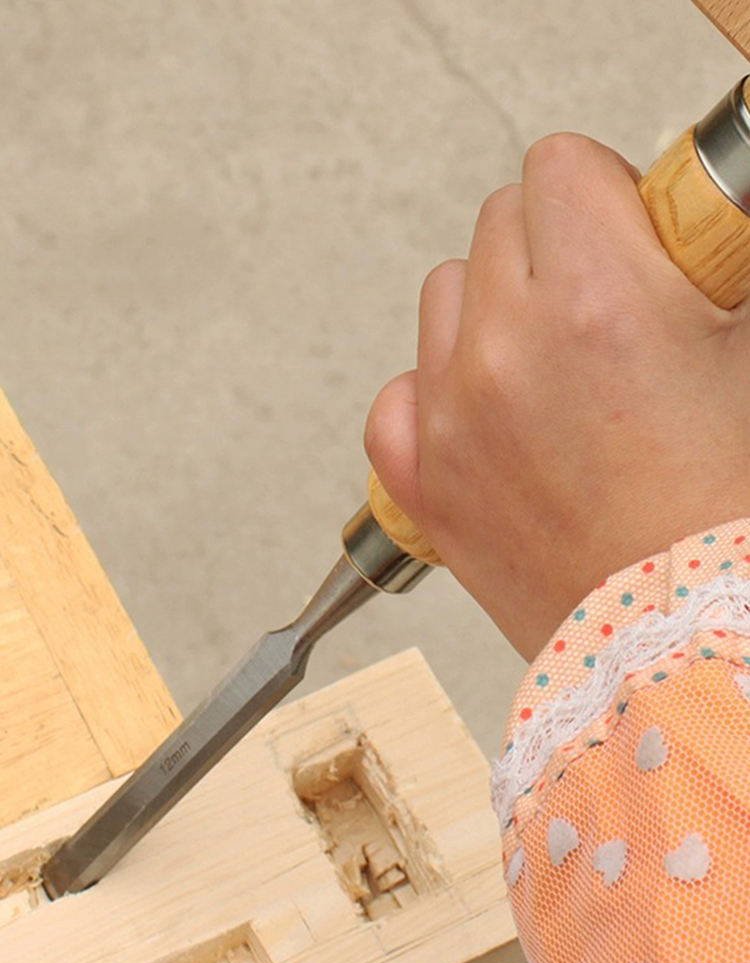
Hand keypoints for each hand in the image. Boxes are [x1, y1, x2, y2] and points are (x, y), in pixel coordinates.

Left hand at [365, 133, 749, 660]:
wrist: (678, 642)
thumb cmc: (720, 517)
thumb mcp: (739, 355)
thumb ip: (699, 269)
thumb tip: (682, 224)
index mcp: (596, 305)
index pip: (558, 167)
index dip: (604, 192)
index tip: (627, 232)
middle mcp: (505, 353)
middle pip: (500, 221)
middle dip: (555, 249)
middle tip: (602, 308)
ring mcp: (450, 417)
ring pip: (446, 293)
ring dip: (494, 310)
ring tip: (551, 369)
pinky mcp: (421, 478)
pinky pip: (399, 389)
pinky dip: (438, 391)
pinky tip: (489, 419)